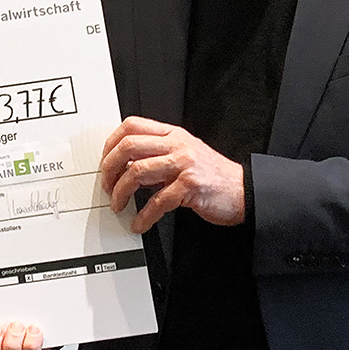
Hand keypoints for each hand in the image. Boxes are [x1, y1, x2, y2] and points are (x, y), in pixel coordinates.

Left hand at [100, 116, 244, 232]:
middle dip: (110, 168)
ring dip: (121, 192)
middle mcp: (178, 145)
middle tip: (106, 185)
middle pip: (129, 146)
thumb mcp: (184, 154)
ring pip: (138, 172)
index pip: (131, 126)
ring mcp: (185, 164)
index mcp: (173, 134)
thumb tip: (123, 164)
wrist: (243, 190)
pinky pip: (157, 201)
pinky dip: (144, 216)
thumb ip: (158, 153)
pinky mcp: (191, 186)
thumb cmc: (212, 175)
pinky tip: (139, 223)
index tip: (104, 161)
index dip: (111, 143)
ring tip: (119, 205)